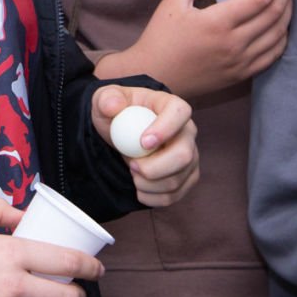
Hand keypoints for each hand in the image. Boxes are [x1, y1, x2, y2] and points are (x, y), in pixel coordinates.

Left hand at [91, 86, 199, 207]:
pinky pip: (173, 196)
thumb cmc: (118, 114)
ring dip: (147, 184)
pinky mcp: (187, 178)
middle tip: (131, 166)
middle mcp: (187, 131)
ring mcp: (191, 156)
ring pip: (176, 180)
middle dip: (154, 168)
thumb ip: (106, 99)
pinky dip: (150, 197)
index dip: (165, 128)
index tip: (143, 143)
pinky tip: (138, 186)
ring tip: (132, 171)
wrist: (123, 136)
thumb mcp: (105, 100)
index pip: (180, 112)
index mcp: (171, 106)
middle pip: (185, 155)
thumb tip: (113, 106)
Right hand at [121, 0, 291, 98]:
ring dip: (288, 11)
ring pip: (279, 34)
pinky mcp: (241, 74)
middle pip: (275, 13)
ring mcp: (240, 62)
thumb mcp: (172, 3)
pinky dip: (282, 36)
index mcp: (217, 23)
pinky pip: (273, 55)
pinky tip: (280, 24)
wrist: (154, 79)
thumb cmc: (160, 40)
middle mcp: (234, 44)